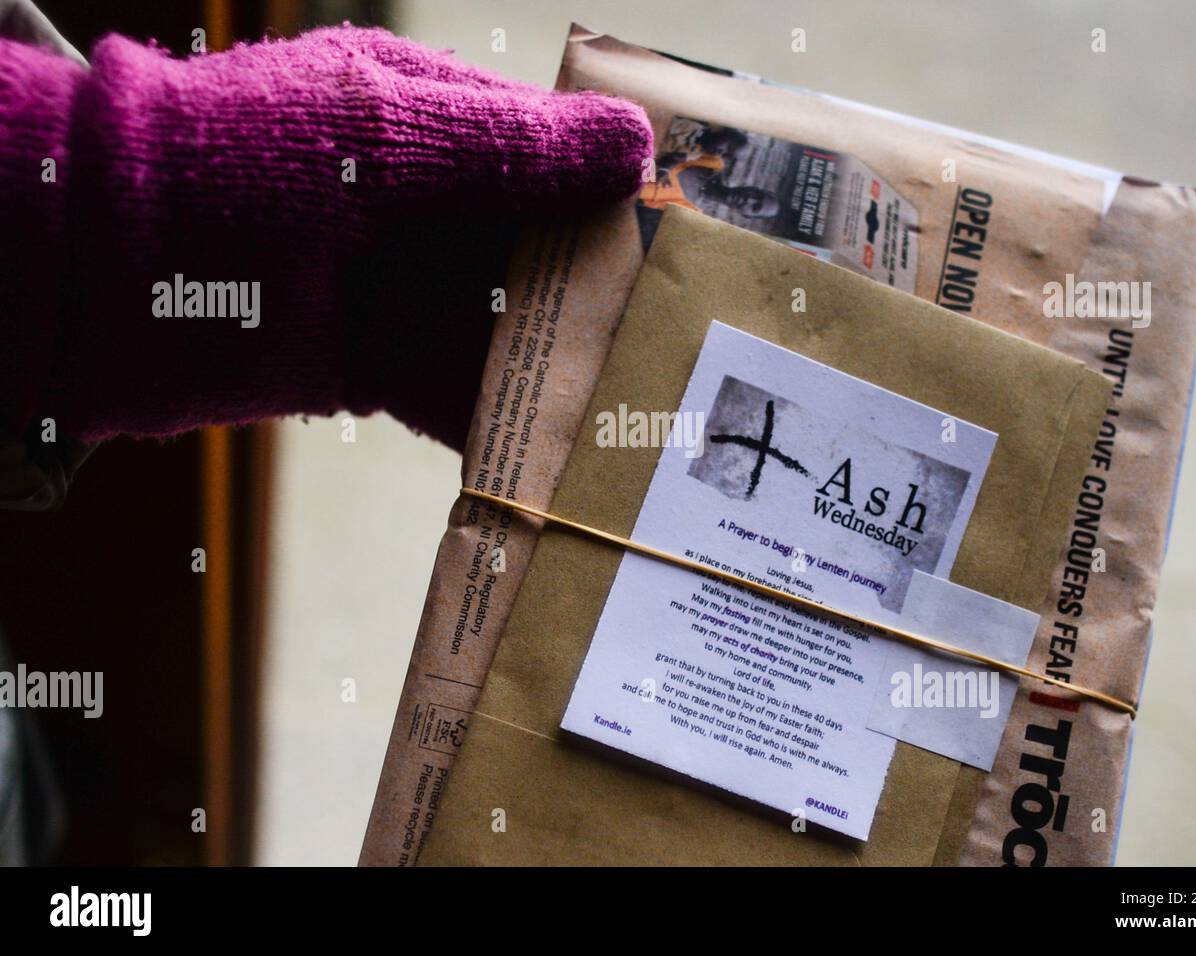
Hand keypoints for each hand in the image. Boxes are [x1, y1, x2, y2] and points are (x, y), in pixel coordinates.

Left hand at [0, 24, 651, 467]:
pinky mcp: (378, 361)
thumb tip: (639, 143)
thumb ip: (512, 150)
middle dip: (609, 291)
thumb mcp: (385, 142)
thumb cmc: (242, 167)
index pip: (559, 149)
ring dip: (570, 362)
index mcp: (436, 118)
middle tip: (694, 340)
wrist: (99, 272)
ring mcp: (406, 285)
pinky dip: (508, 418)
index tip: (700, 236)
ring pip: (514, 324)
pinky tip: (567, 450)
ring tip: (650, 406)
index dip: (627, 190)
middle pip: (548, 248)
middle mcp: (432, 202)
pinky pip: (461, 389)